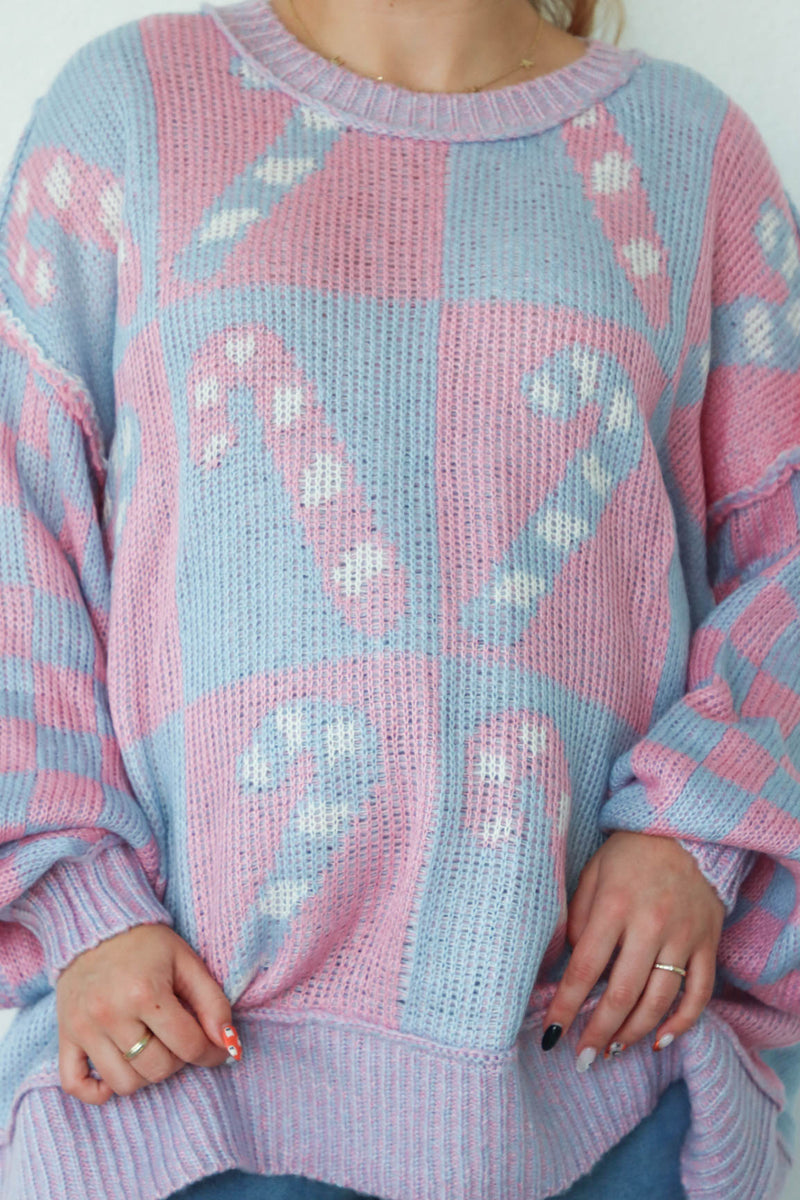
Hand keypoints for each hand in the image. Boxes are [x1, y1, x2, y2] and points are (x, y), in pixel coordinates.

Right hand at [55, 923, 235, 1104]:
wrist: (98, 928)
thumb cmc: (148, 945)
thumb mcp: (187, 962)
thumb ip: (213, 1002)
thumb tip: (228, 1044)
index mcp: (145, 992)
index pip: (188, 1046)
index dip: (211, 1053)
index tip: (218, 1050)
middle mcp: (111, 1013)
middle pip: (157, 1069)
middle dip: (178, 1060)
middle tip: (180, 1039)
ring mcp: (84, 1028)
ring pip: (123, 1083)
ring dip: (145, 1074)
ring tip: (153, 1048)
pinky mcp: (66, 1036)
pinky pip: (75, 1084)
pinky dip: (97, 1091)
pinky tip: (119, 1072)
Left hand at [541, 831, 725, 1066]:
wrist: (684, 831)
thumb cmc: (628, 854)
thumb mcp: (592, 874)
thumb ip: (577, 919)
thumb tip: (566, 966)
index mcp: (614, 905)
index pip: (584, 968)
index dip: (566, 1007)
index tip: (551, 1035)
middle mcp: (650, 924)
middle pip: (622, 993)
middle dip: (598, 1031)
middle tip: (582, 1058)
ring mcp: (683, 936)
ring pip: (659, 1001)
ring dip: (633, 1033)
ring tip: (612, 1048)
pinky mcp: (708, 943)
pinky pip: (699, 994)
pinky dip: (680, 1024)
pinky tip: (658, 1040)